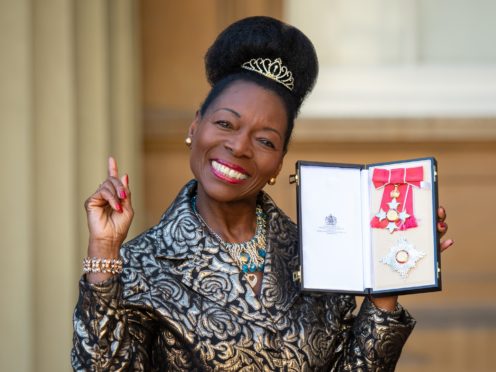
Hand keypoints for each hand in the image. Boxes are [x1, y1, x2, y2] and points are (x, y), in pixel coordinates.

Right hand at [84, 157, 133, 281]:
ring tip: (120, 206)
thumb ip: (126, 193)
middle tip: (124, 196)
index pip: (111, 181)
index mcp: (113, 197)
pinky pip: (103, 192)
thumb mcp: (128, 208)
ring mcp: (96, 198)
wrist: (111, 239)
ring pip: (107, 185)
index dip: (111, 169)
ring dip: (117, 193)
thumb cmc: (120, 227)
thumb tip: (124, 176)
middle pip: (111, 180)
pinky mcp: (90, 202)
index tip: (111, 159)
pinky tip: (115, 207)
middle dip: (120, 186)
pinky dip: (111, 198)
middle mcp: (104, 196)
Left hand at [371, 206, 453, 310]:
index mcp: (403, 233)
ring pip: (435, 237)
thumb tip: (366, 215)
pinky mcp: (427, 262)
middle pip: (428, 225)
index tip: (428, 201)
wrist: (383, 288)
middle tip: (438, 211)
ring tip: (440, 226)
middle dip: (436, 216)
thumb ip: (375, 234)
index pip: (415, 218)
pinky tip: (448, 242)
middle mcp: (414, 239)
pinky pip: (437, 254)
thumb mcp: (375, 247)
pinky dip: (443, 247)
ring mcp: (421, 250)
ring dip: (440, 229)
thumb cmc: (377, 264)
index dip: (423, 209)